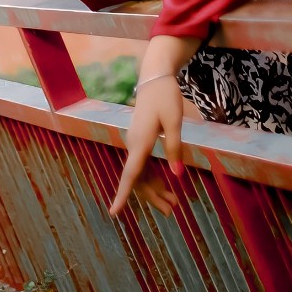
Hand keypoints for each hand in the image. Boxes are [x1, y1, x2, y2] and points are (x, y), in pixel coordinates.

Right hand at [110, 76, 186, 216]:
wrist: (154, 78)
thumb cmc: (165, 97)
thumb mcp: (174, 121)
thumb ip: (175, 148)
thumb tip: (177, 175)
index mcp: (140, 142)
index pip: (130, 174)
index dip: (122, 194)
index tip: (114, 213)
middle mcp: (133, 145)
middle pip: (138, 179)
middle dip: (152, 197)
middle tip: (172, 210)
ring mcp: (135, 143)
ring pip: (140, 173)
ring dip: (154, 189)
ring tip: (172, 203)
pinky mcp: (139, 141)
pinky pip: (142, 165)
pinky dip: (153, 177)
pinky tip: (164, 184)